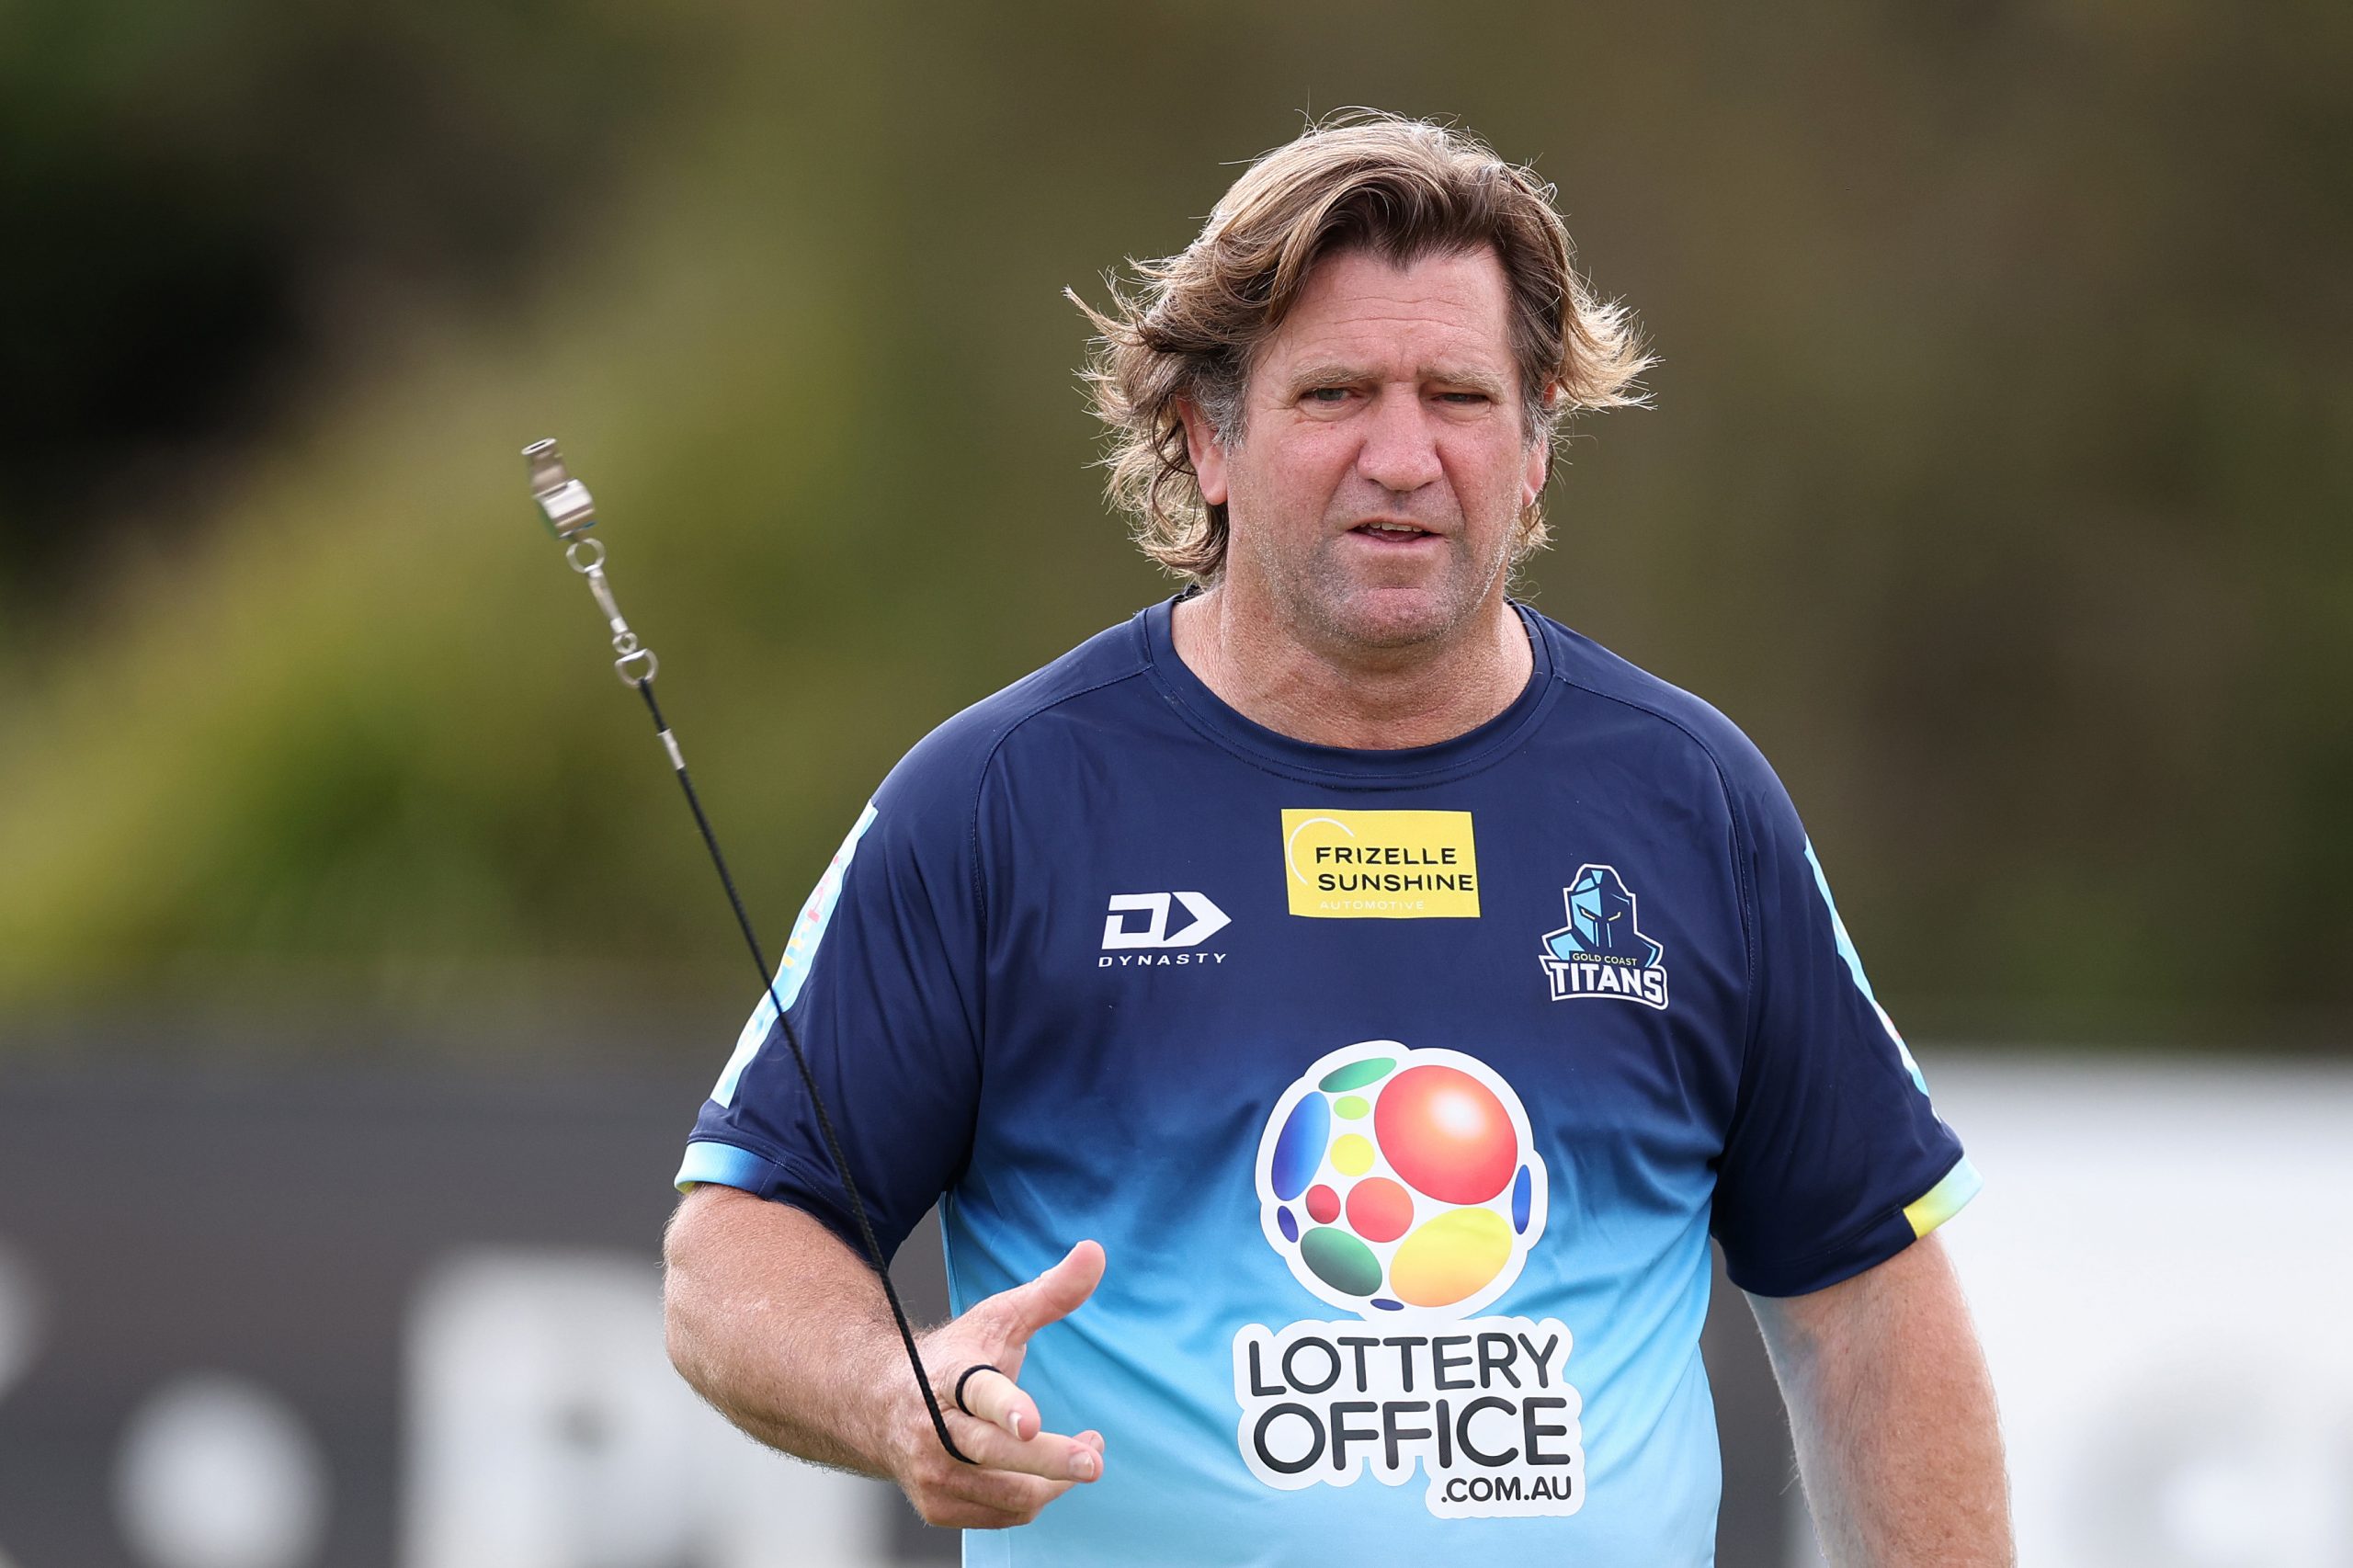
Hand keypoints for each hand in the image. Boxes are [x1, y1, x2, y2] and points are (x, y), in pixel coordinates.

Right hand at [887, 1240, 1107, 1528]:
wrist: (879, 1405)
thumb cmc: (952, 1359)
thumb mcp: (997, 1319)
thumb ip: (1051, 1293)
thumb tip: (1095, 1251)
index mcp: (948, 1377)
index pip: (980, 1393)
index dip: (1007, 1409)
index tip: (1031, 1422)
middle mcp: (932, 1431)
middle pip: (995, 1453)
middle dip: (1050, 1461)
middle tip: (1094, 1462)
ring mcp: (932, 1475)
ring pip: (1010, 1493)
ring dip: (1058, 1478)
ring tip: (1088, 1451)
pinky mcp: (938, 1508)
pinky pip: (1007, 1512)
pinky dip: (1039, 1495)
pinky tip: (1051, 1473)